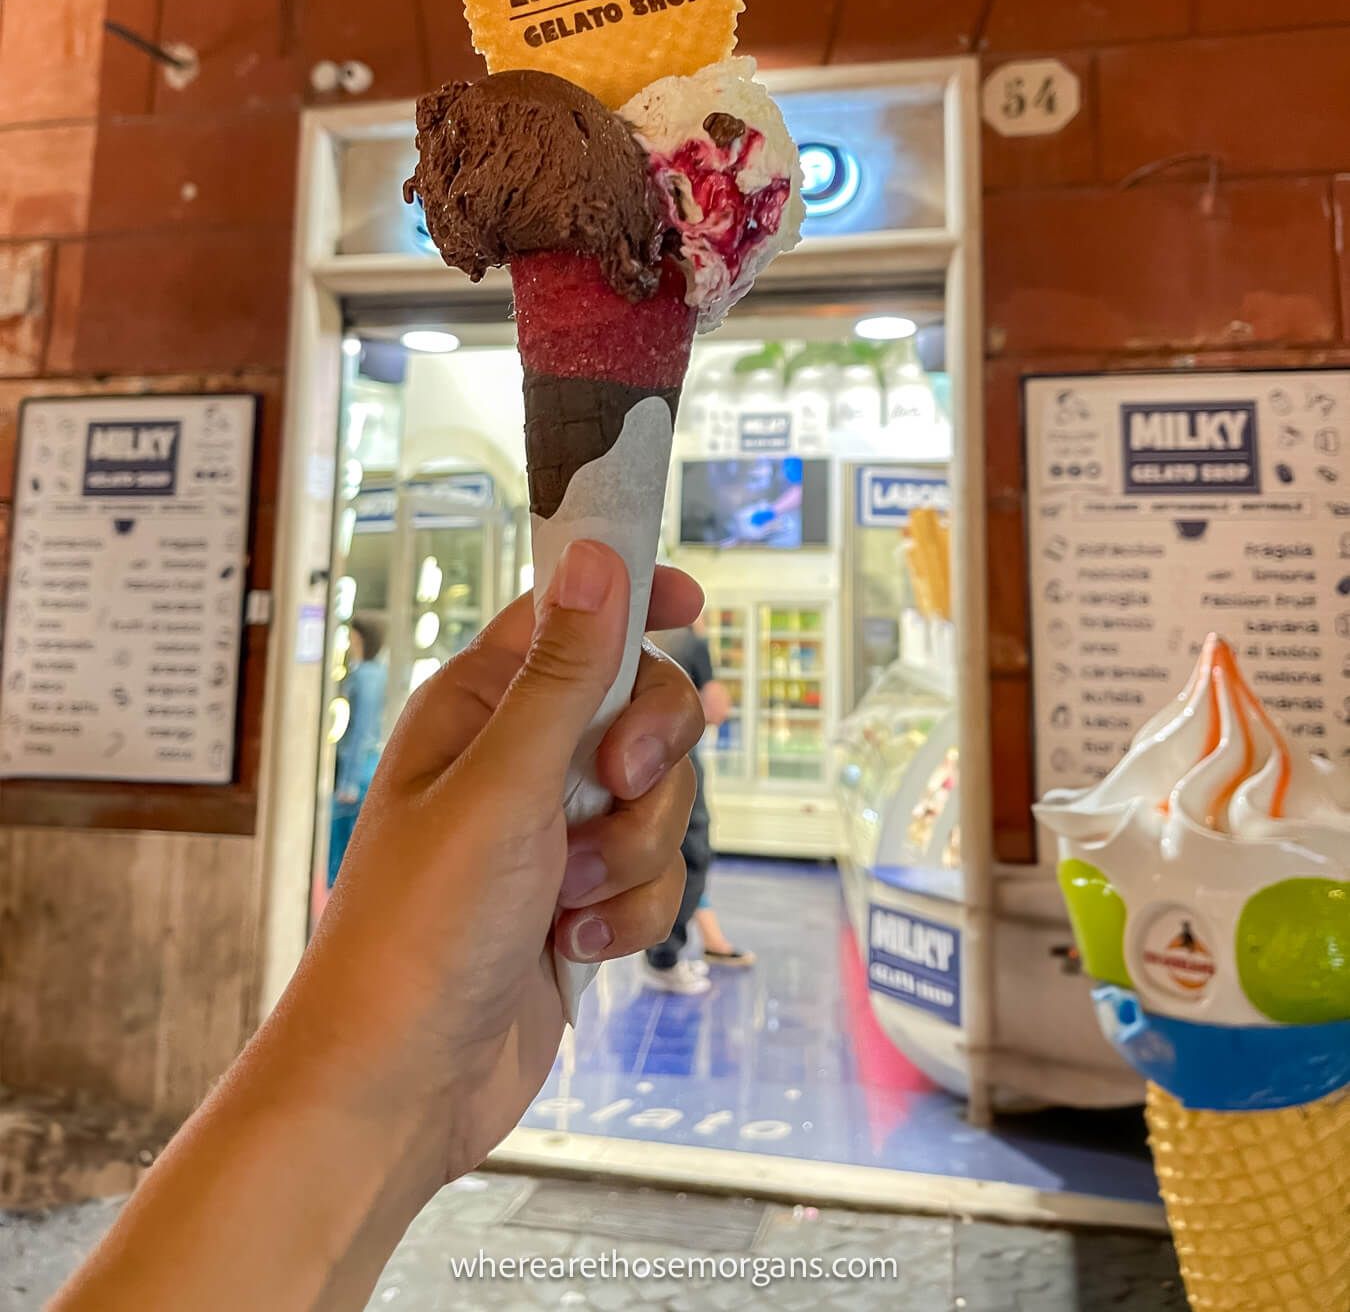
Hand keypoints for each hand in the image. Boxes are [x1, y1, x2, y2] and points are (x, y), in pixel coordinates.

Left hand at [274, 539, 703, 1187]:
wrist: (399, 1086)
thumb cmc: (417, 929)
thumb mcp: (500, 786)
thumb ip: (564, 673)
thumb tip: (597, 555)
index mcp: (480, 707)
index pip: (572, 615)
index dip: (635, 599)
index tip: (693, 604)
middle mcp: (519, 760)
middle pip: (643, 706)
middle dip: (650, 755)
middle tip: (615, 781)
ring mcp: (553, 834)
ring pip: (661, 800)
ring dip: (631, 853)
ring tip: (564, 898)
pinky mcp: (582, 902)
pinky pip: (653, 878)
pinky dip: (628, 916)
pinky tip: (570, 948)